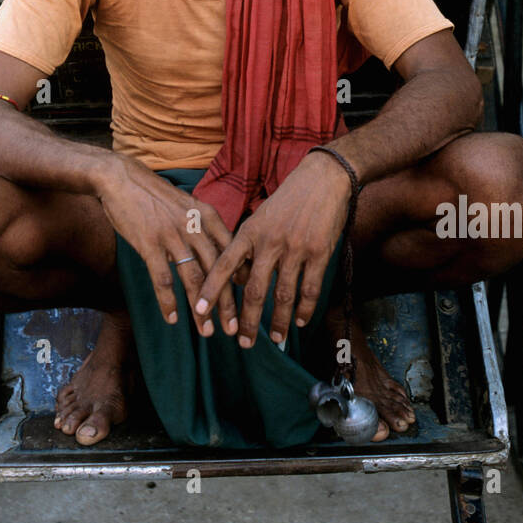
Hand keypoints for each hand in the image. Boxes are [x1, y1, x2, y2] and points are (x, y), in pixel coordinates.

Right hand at [95, 156, 237, 338]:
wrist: (121, 177)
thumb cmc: (153, 195)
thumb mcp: (186, 205)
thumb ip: (202, 227)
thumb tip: (218, 252)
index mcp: (207, 215)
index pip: (232, 252)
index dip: (241, 279)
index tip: (248, 301)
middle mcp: (194, 226)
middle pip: (218, 271)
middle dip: (227, 304)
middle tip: (234, 329)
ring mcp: (172, 235)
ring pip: (194, 279)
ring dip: (201, 309)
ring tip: (207, 332)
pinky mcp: (149, 243)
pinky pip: (163, 279)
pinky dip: (169, 301)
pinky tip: (172, 318)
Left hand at [195, 153, 350, 347]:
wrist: (323, 178)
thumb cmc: (289, 198)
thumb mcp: (260, 217)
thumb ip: (249, 244)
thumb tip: (238, 276)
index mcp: (250, 232)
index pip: (224, 266)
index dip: (210, 290)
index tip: (199, 311)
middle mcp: (269, 242)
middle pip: (254, 290)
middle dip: (248, 321)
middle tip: (243, 343)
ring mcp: (295, 248)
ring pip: (283, 295)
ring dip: (279, 322)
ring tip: (277, 339)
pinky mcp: (319, 252)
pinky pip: (309, 289)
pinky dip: (305, 309)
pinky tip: (301, 321)